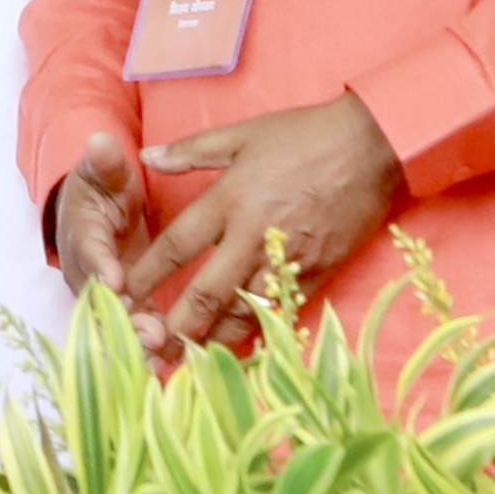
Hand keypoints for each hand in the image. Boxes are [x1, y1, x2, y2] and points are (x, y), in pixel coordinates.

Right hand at [43, 126, 158, 355]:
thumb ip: (104, 162)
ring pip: (116, 322)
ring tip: (167, 352)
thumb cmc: (103, 185)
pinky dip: (152, 344)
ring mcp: (104, 293)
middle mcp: (87, 270)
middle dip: (124, 317)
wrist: (98, 207)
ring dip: (139, 338)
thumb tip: (99, 141)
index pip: (88, 250)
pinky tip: (177, 360)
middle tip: (150, 330)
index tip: (116, 278)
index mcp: (81, 232)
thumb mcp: (104, 170)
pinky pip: (134, 328)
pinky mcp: (124, 305)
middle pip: (100, 299)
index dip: (100, 266)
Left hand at [115, 90, 401, 354]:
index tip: (120, 299)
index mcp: (229, 201)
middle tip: (150, 350)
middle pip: (207, 293)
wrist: (374, 146)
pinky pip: (283, 310)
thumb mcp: (242, 134)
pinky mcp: (320, 271)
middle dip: (177, 326)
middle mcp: (253, 236)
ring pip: (245, 311)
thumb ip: (192, 150)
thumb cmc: (305, 135)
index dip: (145, 277)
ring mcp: (288, 258)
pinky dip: (261, 330)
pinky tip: (243, 346)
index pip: (176, 247)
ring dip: (216, 337)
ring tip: (190, 359)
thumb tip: (147, 158)